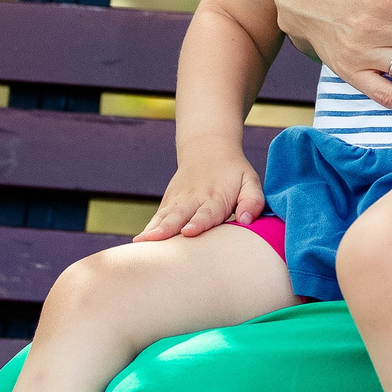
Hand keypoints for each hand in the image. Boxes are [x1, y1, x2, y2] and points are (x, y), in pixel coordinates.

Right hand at [138, 151, 265, 239]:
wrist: (208, 149)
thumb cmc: (233, 172)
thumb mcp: (250, 181)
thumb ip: (252, 200)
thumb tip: (246, 220)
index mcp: (216, 197)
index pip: (207, 212)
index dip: (198, 222)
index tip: (189, 232)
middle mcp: (194, 199)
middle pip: (180, 215)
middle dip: (168, 228)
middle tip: (157, 239)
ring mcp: (179, 200)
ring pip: (165, 216)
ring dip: (154, 229)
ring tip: (142, 242)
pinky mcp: (168, 202)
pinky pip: (157, 216)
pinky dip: (148, 228)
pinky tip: (139, 242)